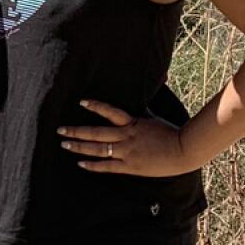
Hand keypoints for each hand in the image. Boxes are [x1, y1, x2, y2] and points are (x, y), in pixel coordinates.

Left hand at [57, 100, 190, 175]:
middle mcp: (127, 136)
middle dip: (76, 131)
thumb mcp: (156, 117)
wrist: (184, 151)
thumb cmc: (172, 133)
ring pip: (97, 149)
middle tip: (59, 130)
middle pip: (96, 133)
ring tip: (64, 144)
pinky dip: (93, 165)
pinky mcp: (130, 166)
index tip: (81, 102)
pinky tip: (80, 164)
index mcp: (133, 122)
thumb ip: (146, 107)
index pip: (111, 111)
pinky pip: (107, 166)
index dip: (96, 106)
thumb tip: (159, 77)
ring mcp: (127, 152)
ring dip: (79, 147)